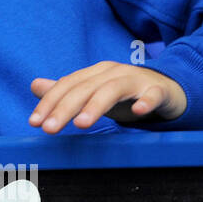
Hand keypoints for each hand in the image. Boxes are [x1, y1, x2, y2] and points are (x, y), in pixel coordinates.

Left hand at [30, 62, 187, 133]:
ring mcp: (136, 80)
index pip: (67, 85)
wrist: (168, 89)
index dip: (49, 102)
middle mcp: (113, 73)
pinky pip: (153, 94)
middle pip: (85, 88)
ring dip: (95, 106)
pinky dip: (146, 101)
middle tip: (50, 128)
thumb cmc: (125, 94)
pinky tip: (138, 111)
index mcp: (95, 73)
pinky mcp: (159, 90)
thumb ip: (66, 91)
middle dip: (65, 108)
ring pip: (113, 90)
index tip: (34, 122)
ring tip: (81, 124)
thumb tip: (34, 85)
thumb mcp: (93, 93)